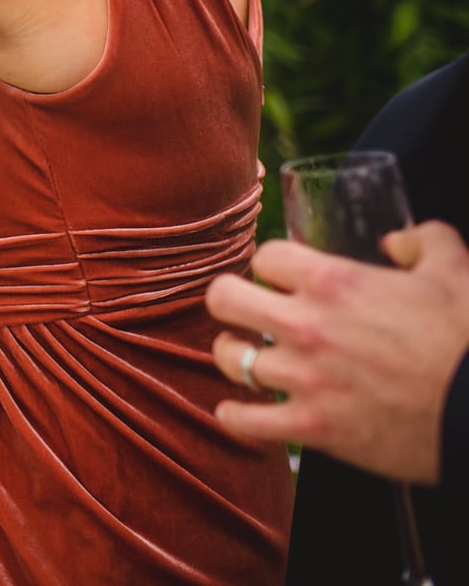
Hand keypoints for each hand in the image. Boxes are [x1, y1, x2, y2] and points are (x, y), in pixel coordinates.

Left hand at [205, 220, 468, 483]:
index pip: (266, 256)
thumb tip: (396, 241)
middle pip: (224, 299)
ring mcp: (306, 379)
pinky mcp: (313, 428)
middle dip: (231, 300)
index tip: (280, 278)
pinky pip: (249, 422)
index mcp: (334, 282)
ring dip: (235, 355)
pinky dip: (237, 417)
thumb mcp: (455, 271)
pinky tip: (236, 411)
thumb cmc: (468, 340)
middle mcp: (308, 326)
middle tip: (244, 310)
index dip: (273, 266)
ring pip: (231, 359)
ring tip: (245, 355)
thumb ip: (422, 241)